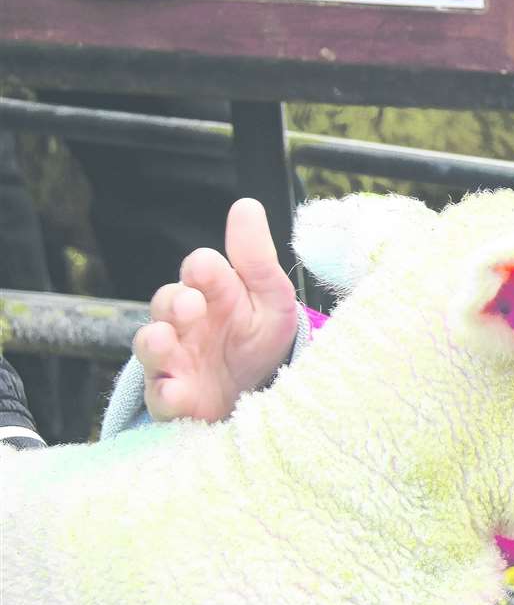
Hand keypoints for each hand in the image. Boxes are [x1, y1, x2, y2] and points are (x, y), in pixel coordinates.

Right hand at [134, 199, 299, 422]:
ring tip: (165, 339)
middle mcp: (184, 322)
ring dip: (155, 342)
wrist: (260, 392)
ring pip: (151, 345)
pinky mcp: (174, 399)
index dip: (203, 270)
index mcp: (209, 291)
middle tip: (192, 306)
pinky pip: (161, 397)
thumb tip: (246, 205)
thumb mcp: (270, 299)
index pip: (199, 268)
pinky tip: (176, 393)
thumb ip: (256, 259)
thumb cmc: (257, 338)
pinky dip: (165, 395)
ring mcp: (174, 360)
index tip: (208, 271)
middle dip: (176, 302)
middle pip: (167, 302)